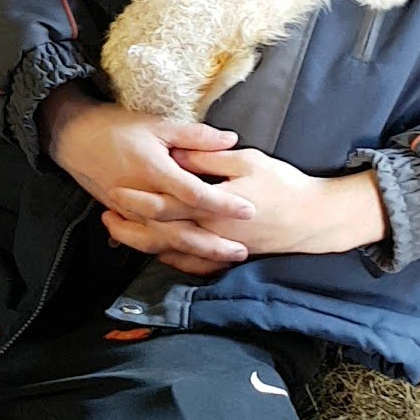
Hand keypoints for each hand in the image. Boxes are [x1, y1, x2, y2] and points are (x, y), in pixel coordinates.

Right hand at [38, 87, 256, 247]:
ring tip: (221, 261)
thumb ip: (195, 135)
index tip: (248, 210)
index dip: (221, 204)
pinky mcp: (122, 218)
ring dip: (193, 255)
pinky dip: (169, 255)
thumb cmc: (116, 127)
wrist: (73, 138)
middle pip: (179, 230)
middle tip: (242, 251)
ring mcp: (129, 212)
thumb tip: (231, 139)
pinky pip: (147, 243)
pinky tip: (190, 261)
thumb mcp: (157, 124)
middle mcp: (141, 197)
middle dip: (211, 244)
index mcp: (153, 171)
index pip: (193, 194)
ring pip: (163, 242)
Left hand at [100, 147, 387, 273]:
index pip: (165, 205)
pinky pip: (191, 266)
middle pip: (159, 235)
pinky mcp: (227, 258)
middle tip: (105, 216)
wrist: (314, 219)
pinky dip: (169, 260)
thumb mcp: (245, 162)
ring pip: (171, 253)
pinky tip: (155, 252)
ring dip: (142, 244)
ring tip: (119, 233)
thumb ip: (208, 159)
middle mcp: (210, 234)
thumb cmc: (283, 185)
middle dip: (129, 227)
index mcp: (212, 207)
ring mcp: (218, 251)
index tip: (113, 189)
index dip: (137, 199)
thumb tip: (177, 153)